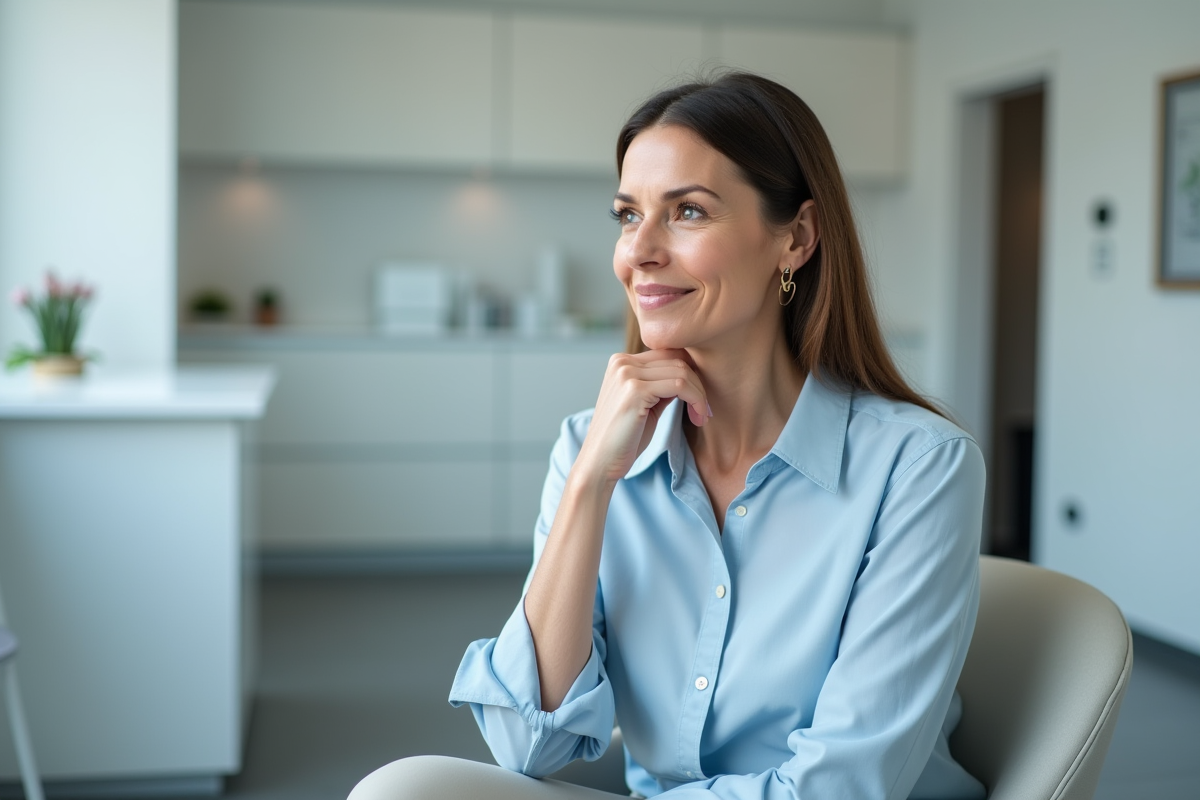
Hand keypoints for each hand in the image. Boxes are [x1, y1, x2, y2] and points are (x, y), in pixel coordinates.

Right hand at [575, 349, 708, 485]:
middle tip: (704, 411)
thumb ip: (662, 386)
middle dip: (698, 385)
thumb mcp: (646, 404)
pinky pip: (680, 385)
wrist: (601, 462)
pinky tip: (697, 418)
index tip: (700, 399)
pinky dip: (696, 400)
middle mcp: (621, 362)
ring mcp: (626, 374)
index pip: (668, 353)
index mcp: (621, 362)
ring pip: (682, 372)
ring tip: (701, 416)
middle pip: (677, 359)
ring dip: (699, 395)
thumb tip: (689, 375)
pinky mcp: (635, 390)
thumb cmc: (624, 439)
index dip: (690, 374)